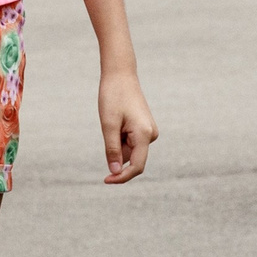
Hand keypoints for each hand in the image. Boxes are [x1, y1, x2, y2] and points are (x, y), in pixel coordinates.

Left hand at [98, 68, 157, 183]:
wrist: (120, 76)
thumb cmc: (113, 97)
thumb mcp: (108, 125)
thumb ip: (112, 149)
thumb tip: (114, 172)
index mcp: (144, 135)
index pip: (136, 166)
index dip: (122, 177)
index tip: (106, 180)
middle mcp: (151, 135)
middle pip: (132, 158)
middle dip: (116, 154)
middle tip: (107, 130)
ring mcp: (149, 132)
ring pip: (129, 150)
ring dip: (117, 144)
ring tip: (113, 121)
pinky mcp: (144, 128)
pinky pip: (130, 142)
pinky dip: (119, 139)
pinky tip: (116, 121)